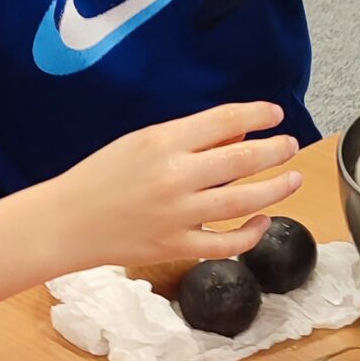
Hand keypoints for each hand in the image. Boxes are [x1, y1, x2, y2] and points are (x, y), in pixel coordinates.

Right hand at [57, 102, 301, 270]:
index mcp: (162, 143)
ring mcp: (177, 215)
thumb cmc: (99, 178)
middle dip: (276, 150)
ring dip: (276, 189)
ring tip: (292, 179)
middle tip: (290, 146)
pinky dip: (250, 233)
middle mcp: (175, 177)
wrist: (67, 222)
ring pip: (244, 202)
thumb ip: (186, 139)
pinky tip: (261, 221)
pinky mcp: (175, 246)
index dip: (257, 114)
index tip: (274, 114)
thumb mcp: (139, 143)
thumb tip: (235, 136)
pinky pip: (226, 243)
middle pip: (244, 160)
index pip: (224, 120)